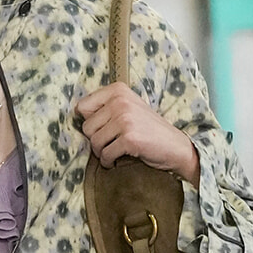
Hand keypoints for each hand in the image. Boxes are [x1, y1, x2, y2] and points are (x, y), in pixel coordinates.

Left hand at [76, 82, 200, 186]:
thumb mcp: (128, 108)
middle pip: (86, 128)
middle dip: (96, 140)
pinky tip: (118, 160)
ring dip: (102, 152)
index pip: (82, 107)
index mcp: (117, 90)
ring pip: (94, 142)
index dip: (90, 123)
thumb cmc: (148, 130)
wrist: (175, 146)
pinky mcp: (129, 138)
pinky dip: (109, 162)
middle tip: (111, 144)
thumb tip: (76, 115)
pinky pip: (105, 155)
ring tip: (115, 151)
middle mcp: (120, 101)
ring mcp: (125, 119)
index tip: (103, 129)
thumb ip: (105, 108)